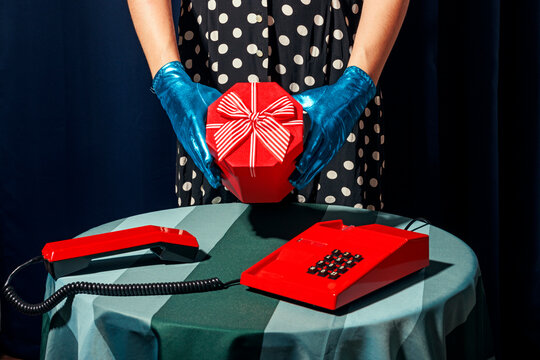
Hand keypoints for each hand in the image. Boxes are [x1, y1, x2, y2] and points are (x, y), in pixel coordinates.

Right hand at [152, 61, 221, 187]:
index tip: (210, 163)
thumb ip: (221, 108)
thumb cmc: (193, 93)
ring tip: (216, 181)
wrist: (172, 92)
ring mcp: (184, 136)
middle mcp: (187, 131)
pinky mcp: (184, 138)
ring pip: (195, 156)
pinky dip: (201, 163)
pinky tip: (209, 170)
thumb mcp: (209, 97)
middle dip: (207, 169)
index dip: (204, 152)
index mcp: (193, 120)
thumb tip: (240, 114)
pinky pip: (193, 153)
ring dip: (205, 169)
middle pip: (197, 153)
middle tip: (217, 181)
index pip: (199, 139)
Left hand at [290, 66, 375, 188]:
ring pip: (323, 161)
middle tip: (294, 182)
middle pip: (317, 159)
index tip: (297, 168)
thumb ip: (295, 104)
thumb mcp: (311, 98)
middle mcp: (331, 136)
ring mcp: (336, 140)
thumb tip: (279, 106)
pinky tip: (311, 173)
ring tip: (300, 182)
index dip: (305, 159)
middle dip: (305, 172)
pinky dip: (318, 166)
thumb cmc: (331, 95)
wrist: (353, 94)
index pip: (313, 146)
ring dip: (311, 173)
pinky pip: (327, 157)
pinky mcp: (338, 142)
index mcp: (323, 125)